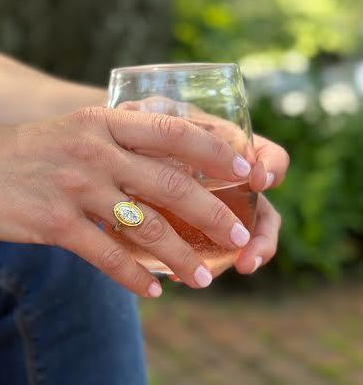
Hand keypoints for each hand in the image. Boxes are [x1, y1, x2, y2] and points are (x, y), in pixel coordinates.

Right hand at [0, 107, 256, 297]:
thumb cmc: (14, 154)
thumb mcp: (67, 134)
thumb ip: (110, 147)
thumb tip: (156, 179)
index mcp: (102, 121)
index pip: (175, 132)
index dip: (219, 152)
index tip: (250, 172)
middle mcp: (94, 150)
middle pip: (172, 184)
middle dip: (213, 215)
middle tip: (239, 237)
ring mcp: (75, 185)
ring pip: (147, 226)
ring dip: (181, 256)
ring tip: (203, 278)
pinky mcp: (54, 221)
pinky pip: (108, 255)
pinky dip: (136, 277)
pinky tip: (152, 292)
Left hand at [116, 98, 289, 278]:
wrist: (112, 154)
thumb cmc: (134, 129)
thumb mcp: (142, 115)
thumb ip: (147, 113)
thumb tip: (134, 108)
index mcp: (228, 149)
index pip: (268, 155)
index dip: (272, 167)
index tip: (258, 180)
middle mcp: (229, 183)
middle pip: (263, 211)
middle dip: (261, 238)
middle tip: (248, 259)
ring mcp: (213, 211)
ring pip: (240, 238)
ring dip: (235, 259)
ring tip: (218, 275)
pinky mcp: (190, 232)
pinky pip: (204, 253)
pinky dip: (196, 264)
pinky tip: (175, 275)